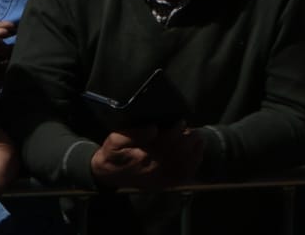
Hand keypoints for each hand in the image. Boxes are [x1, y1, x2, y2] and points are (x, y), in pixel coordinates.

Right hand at [89, 124, 203, 189]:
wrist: (106, 176)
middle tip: (191, 129)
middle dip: (189, 138)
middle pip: (179, 152)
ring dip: (194, 149)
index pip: (167, 142)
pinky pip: (184, 175)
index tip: (181, 121)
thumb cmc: (111, 155)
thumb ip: (132, 134)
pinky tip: (197, 152)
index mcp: (144, 156)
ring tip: (197, 137)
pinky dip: (194, 163)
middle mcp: (154, 169)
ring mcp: (160, 178)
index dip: (177, 130)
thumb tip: (153, 128)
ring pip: (185, 163)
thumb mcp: (114, 141)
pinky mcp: (163, 183)